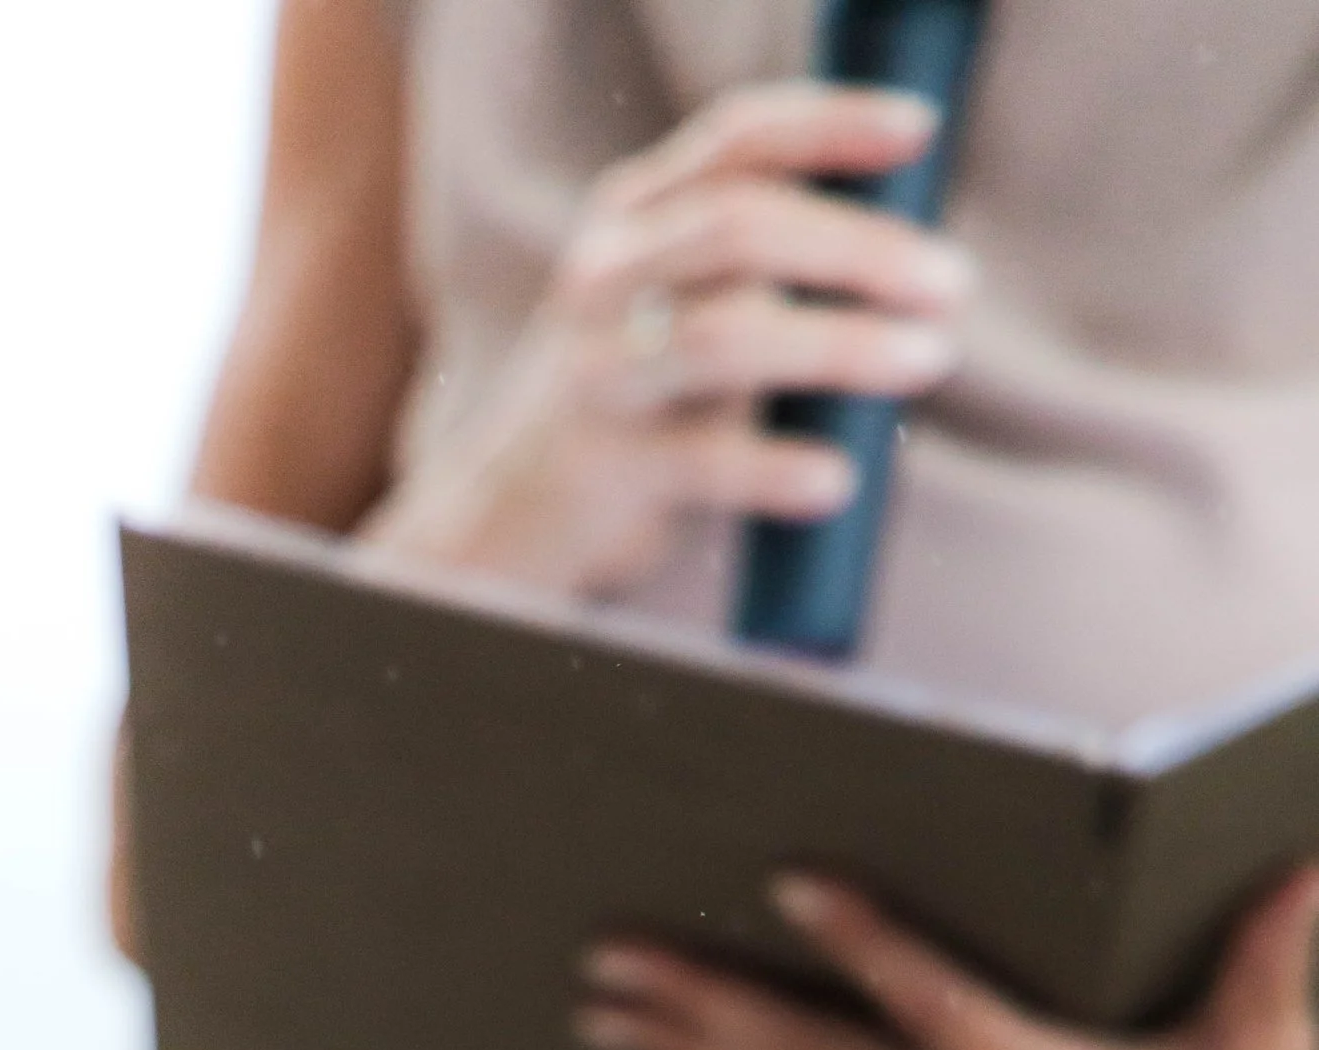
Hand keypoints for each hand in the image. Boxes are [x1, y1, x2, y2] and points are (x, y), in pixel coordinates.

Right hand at [369, 82, 967, 599]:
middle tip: (952, 282)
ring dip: (842, 343)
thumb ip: (755, 265)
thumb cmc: (634, 400)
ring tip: (928, 359)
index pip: (737, 140)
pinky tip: (837, 480)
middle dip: (861, 248)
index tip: (922, 131)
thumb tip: (909, 255)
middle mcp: (604, 277)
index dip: (832, 124)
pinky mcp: (604, 468)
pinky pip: (703, 461)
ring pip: (727, 334)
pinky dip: (778, 468)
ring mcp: (597, 372)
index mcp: (630, 216)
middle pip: (744, 227)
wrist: (508, 514)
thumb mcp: (670, 302)